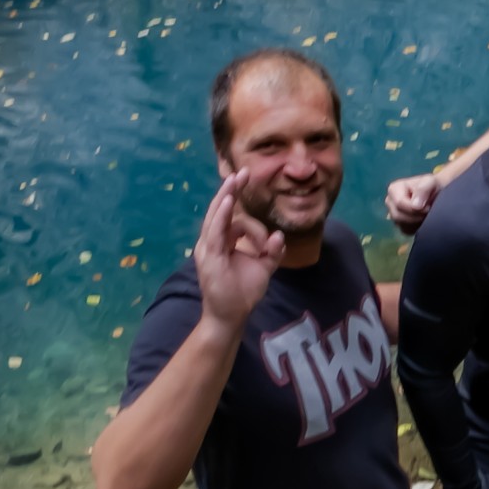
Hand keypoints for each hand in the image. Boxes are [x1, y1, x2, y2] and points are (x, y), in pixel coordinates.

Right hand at [190, 178, 284, 330]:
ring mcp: (208, 248)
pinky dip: (221, 216)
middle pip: (220, 209)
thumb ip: (272, 251)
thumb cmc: (243, 292)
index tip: (245, 176)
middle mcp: (213, 241)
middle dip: (230, 190)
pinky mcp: (209, 256)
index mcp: (223, 240)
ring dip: (226, 198)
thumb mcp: (264, 267)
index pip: (230, 213)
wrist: (231, 316)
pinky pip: (215, 232)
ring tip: (234, 182)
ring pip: (216, 217)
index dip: (236, 195)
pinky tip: (227, 203)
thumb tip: (279, 236)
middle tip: (242, 172)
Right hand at [384, 170, 445, 232]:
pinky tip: (423, 220)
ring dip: (417, 222)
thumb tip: (415, 206)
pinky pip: (406, 231)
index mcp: (394, 189)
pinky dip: (416, 228)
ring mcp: (394, 215)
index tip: (428, 207)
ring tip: (426, 214)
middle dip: (416, 217)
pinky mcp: (400, 225)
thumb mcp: (430, 182)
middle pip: (398, 216)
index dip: (414, 208)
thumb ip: (422, 190)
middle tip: (428, 212)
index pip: (399, 203)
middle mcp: (390, 203)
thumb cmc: (431, 186)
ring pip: (402, 225)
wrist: (436, 194)